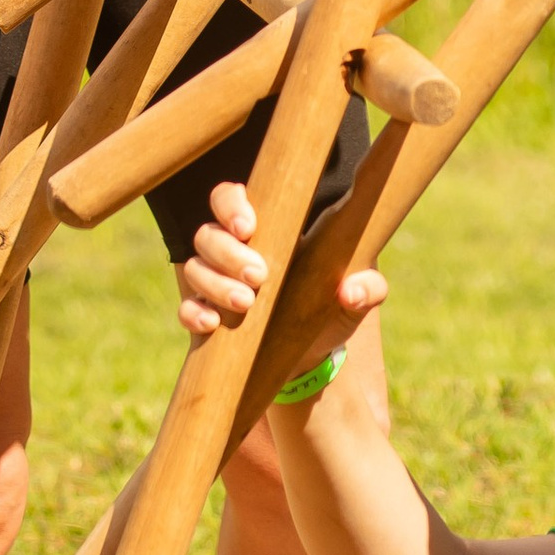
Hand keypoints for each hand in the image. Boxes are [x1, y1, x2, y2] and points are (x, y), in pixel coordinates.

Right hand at [176, 179, 389, 342]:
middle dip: (229, 253)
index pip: (230, 198)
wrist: (313, 356)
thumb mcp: (360, 296)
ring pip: (194, 267)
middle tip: (260, 276)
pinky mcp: (207, 316)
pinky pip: (186, 308)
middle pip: (208, 233)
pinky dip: (194, 313)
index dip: (231, 205)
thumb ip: (368, 287)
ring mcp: (215, 282)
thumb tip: (351, 292)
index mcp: (266, 229)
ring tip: (247, 303)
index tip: (249, 228)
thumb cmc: (332, 308)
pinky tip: (213, 324)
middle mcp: (232, 250)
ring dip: (215, 283)